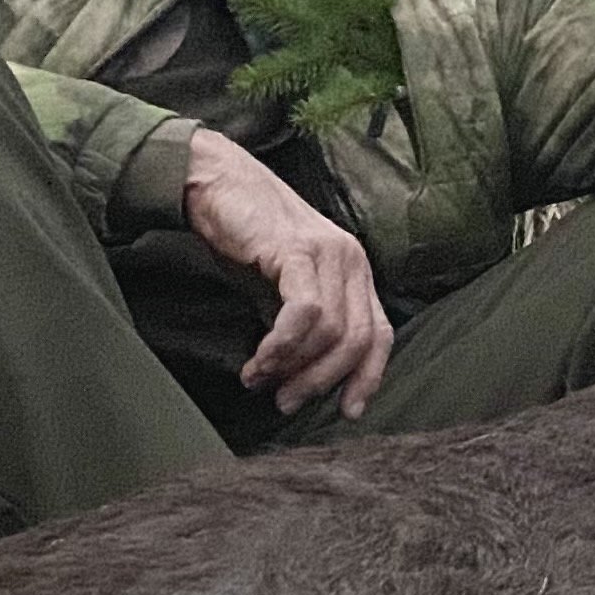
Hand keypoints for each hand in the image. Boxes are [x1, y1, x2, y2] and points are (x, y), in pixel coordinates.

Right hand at [180, 126, 395, 417]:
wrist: (214, 182)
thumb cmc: (245, 236)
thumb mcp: (282, 288)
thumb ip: (301, 326)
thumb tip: (299, 377)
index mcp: (355, 270)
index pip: (379, 335)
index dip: (368, 378)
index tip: (348, 412)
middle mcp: (351, 260)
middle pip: (357, 340)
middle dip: (322, 382)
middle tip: (286, 402)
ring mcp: (329, 252)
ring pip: (331, 331)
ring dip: (293, 367)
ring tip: (260, 378)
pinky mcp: (297, 250)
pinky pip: (304, 312)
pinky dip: (283, 345)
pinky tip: (260, 359)